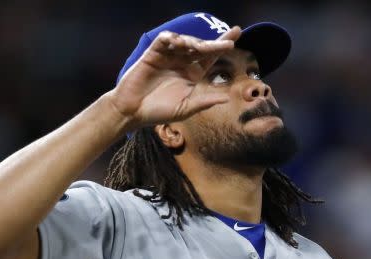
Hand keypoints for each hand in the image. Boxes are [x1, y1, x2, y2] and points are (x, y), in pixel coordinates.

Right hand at [108, 26, 241, 129]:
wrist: (133, 112)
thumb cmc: (159, 112)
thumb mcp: (186, 108)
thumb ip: (205, 102)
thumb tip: (227, 98)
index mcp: (193, 74)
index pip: (211, 56)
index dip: (222, 44)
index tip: (237, 33)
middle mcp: (183, 63)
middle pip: (202, 47)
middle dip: (216, 43)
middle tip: (229, 43)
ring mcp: (168, 56)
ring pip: (186, 41)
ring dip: (195, 42)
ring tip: (201, 48)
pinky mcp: (153, 54)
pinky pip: (164, 40)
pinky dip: (173, 39)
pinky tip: (180, 43)